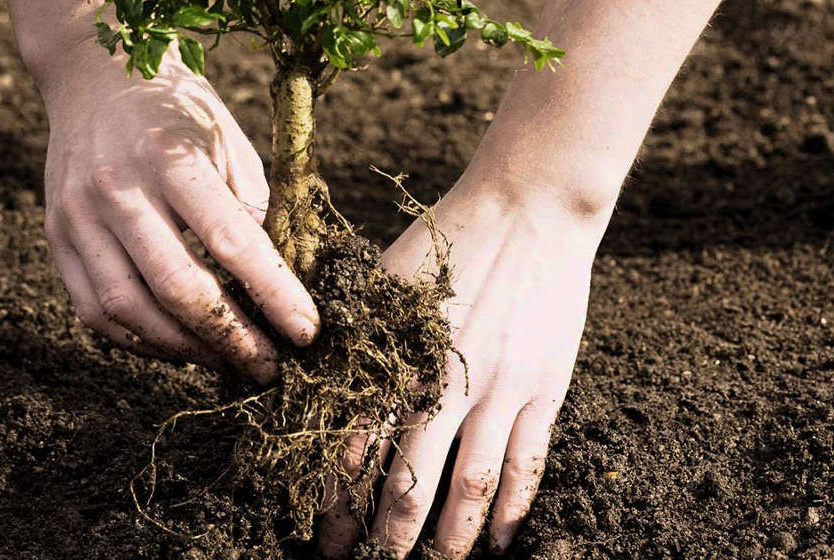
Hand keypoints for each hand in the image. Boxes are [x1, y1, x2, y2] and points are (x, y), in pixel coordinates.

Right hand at [25, 35, 318, 381]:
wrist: (93, 75)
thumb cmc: (177, 111)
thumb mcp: (229, 143)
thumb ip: (251, 211)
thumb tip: (278, 285)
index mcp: (172, 157)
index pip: (231, 242)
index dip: (274, 295)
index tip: (306, 332)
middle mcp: (117, 189)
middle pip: (177, 287)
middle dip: (232, 339)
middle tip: (269, 366)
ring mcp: (77, 216)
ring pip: (130, 310)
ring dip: (185, 349)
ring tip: (226, 361)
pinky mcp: (54, 237)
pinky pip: (94, 311)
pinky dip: (139, 340)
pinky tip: (176, 346)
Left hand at [318, 181, 603, 557]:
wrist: (529, 208)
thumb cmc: (447, 240)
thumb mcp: (382, 281)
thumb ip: (352, 337)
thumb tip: (311, 382)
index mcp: (395, 358)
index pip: (353, 450)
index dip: (337, 502)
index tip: (327, 536)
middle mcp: (443, 384)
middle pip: (409, 480)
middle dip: (386, 536)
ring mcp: (500, 390)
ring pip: (471, 485)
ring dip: (451, 535)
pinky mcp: (543, 388)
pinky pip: (528, 462)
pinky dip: (515, 508)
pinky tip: (504, 541)